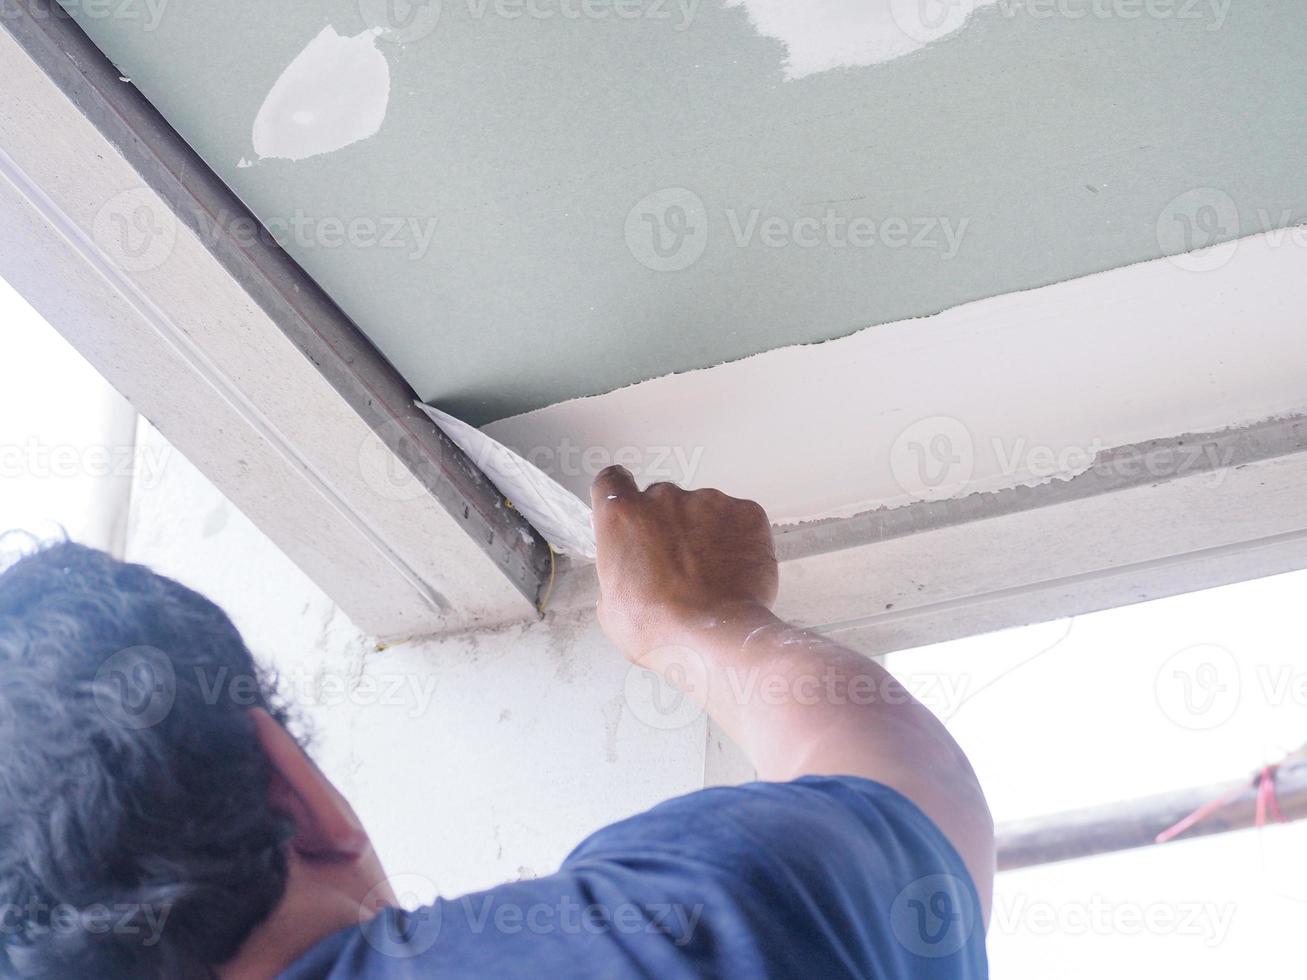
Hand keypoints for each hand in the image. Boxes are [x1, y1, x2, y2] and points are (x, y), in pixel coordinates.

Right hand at [590, 466, 777, 665]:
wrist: (715, 637)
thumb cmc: (661, 628)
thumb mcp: (612, 607)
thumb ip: (619, 573)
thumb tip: (632, 575)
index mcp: (622, 515)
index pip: (612, 481)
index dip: (620, 494)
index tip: (627, 508)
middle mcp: (663, 498)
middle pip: (662, 500)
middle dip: (667, 526)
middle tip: (675, 565)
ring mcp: (708, 501)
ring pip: (703, 510)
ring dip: (703, 533)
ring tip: (709, 575)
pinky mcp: (745, 513)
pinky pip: (738, 519)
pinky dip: (737, 539)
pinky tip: (733, 570)